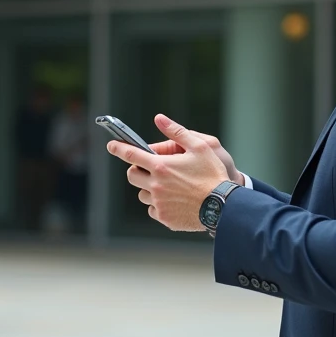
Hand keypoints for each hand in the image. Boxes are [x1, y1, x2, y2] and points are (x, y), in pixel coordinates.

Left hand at [106, 114, 228, 231]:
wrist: (224, 206)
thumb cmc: (213, 174)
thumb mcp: (200, 147)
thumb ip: (176, 132)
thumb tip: (159, 118)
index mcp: (161, 166)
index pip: (131, 154)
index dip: (118, 148)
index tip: (111, 145)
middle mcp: (156, 185)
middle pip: (132, 176)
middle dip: (137, 170)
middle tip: (150, 169)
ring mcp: (158, 203)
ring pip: (142, 194)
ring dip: (149, 189)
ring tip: (168, 186)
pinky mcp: (164, 218)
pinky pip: (152, 210)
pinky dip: (158, 205)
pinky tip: (174, 201)